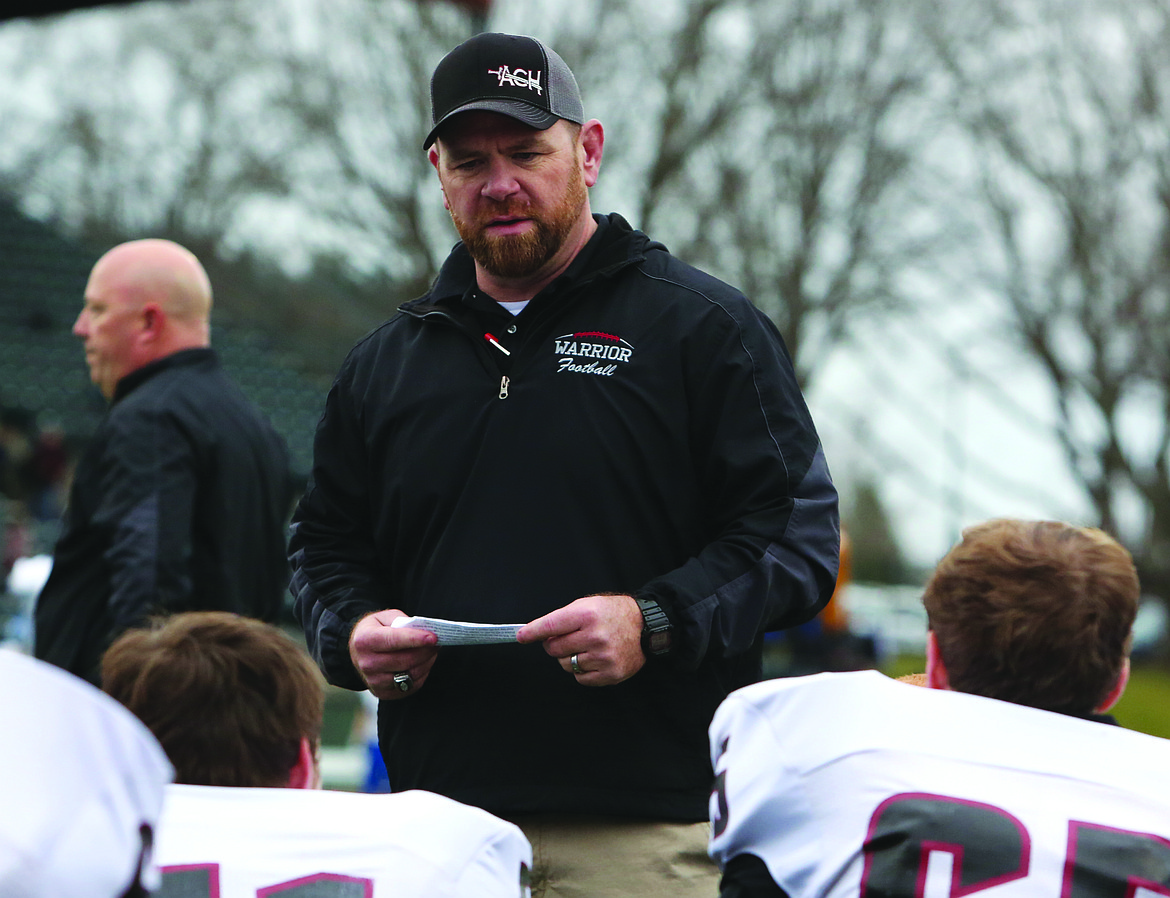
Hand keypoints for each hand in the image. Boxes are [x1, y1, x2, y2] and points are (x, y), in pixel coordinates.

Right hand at [349, 610, 438, 699]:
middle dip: (426, 651)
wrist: (357, 650)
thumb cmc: (376, 630)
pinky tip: (424, 663)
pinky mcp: (382, 693)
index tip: (434, 637)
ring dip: (427, 662)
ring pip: (410, 675)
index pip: (393, 641)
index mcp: (364, 640)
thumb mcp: (385, 617)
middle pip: (405, 660)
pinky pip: (410, 687)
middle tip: (438, 642)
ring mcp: (373, 681)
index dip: (415, 639)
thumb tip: (424, 631)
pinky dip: (422, 674)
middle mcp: (366, 663)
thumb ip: (403, 622)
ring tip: (432, 651)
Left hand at [517, 594, 644, 685]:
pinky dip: (582, 670)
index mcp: (587, 615)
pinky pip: (581, 678)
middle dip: (554, 645)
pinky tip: (594, 658)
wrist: (645, 626)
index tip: (521, 637)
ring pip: (566, 665)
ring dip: (570, 658)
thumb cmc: (613, 613)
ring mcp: (603, 657)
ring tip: (586, 647)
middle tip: (567, 639)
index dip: (532, 632)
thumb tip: (536, 634)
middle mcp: (595, 636)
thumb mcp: (588, 604)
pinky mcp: (610, 673)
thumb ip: (562, 618)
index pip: (550, 626)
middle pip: (554, 649)